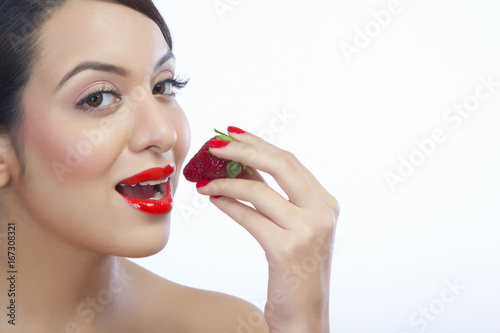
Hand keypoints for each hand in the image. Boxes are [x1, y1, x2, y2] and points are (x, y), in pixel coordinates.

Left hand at [196, 127, 338, 332]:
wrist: (304, 316)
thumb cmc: (295, 272)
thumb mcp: (292, 228)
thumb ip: (272, 197)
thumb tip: (240, 168)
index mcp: (326, 203)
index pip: (290, 161)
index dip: (259, 143)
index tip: (233, 133)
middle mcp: (322, 212)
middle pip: (281, 163)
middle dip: (244, 148)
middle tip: (215, 145)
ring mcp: (308, 230)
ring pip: (260, 190)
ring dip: (226, 180)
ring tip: (204, 179)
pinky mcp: (287, 249)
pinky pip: (249, 216)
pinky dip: (227, 204)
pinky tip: (213, 198)